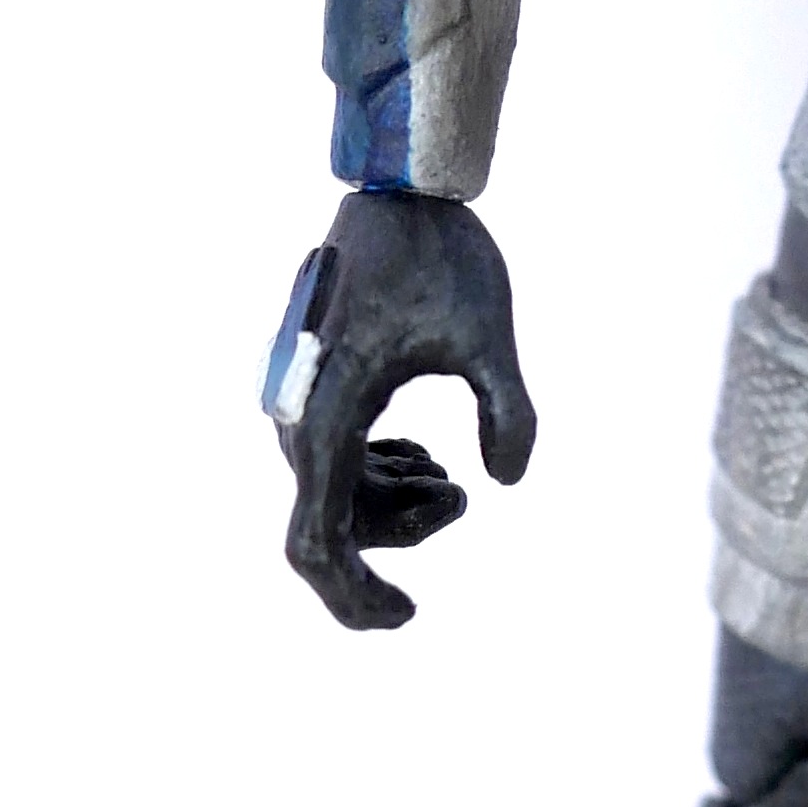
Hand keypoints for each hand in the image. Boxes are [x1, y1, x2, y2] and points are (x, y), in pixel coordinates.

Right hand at [264, 189, 536, 627]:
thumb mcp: (488, 336)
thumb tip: (504, 482)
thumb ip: (508, 411)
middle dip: (398, 534)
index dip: (353, 597)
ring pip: (335, 492)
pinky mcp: (319, 384)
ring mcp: (303, 401)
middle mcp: (300, 417)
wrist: (403, 190)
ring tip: (453, 480)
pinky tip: (428, 458)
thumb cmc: (443, 257)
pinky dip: (379, 473)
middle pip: (332, 524)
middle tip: (461, 497)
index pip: (317, 544)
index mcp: (328, 418)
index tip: (408, 616)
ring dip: (392, 502)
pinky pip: (337, 457)